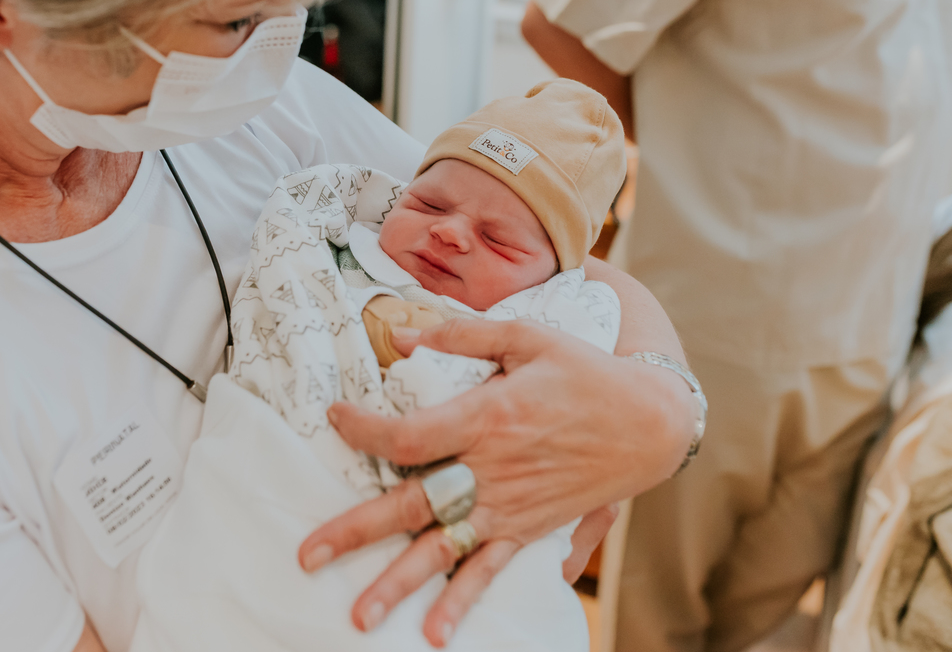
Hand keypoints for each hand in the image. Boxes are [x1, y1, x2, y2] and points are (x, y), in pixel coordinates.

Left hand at [298, 319, 691, 646]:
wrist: (650, 422)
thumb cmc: (584, 372)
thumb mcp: (528, 337)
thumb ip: (462, 333)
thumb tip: (400, 334)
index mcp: (487, 418)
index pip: (409, 436)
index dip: (364, 430)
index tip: (334, 419)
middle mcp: (492, 470)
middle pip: (411, 505)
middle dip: (356, 531)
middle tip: (306, 556)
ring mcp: (509, 506)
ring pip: (443, 549)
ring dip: (399, 583)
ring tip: (358, 617)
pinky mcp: (528, 528)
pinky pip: (491, 570)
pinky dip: (464, 602)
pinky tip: (435, 634)